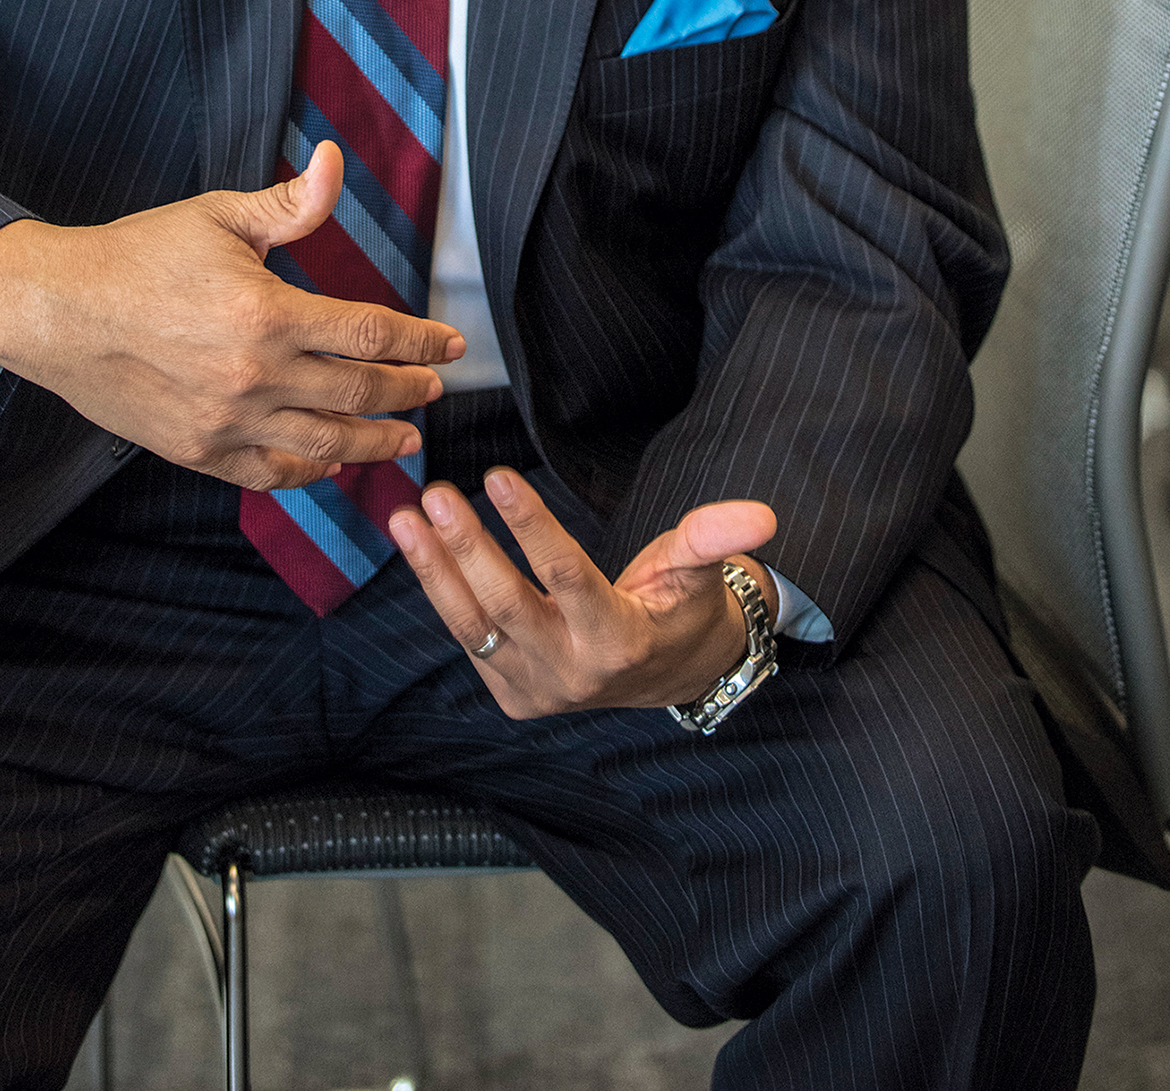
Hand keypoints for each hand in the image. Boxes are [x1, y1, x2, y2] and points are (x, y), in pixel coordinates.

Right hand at [0, 140, 463, 488]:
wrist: (56, 311)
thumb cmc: (136, 255)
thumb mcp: (216, 215)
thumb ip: (289, 203)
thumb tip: (337, 163)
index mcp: (267, 312)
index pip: (371, 335)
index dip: (422, 342)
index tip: (451, 344)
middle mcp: (254, 376)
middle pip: (359, 392)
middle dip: (410, 391)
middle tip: (435, 389)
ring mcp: (226, 422)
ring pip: (325, 444)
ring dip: (376, 442)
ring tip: (407, 439)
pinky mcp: (198, 451)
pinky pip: (271, 474)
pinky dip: (312, 472)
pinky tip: (333, 461)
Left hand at [390, 472, 779, 717]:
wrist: (666, 677)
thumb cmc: (680, 610)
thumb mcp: (698, 571)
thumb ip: (715, 539)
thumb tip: (763, 515)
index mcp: (619, 643)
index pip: (564, 576)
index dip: (530, 526)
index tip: (497, 475)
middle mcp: (573, 674)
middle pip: (507, 604)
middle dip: (466, 547)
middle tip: (437, 492)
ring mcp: (537, 690)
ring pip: (474, 626)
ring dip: (435, 571)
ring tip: (406, 518)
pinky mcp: (511, 695)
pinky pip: (469, 639)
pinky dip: (441, 591)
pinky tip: (418, 545)